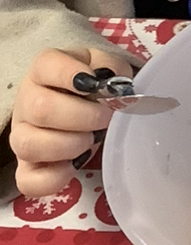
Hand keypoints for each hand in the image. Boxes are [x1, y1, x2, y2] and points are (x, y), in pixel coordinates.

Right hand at [9, 46, 125, 199]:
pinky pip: (27, 180)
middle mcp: (26, 101)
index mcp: (44, 70)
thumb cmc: (93, 86)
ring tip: (91, 141)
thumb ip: (112, 70)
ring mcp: (22, 136)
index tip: (95, 84)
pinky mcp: (26, 167)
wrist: (80, 107)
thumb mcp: (105, 67)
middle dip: (83, 117)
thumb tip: (114, 88)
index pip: (46, 64)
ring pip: (28, 145)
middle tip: (105, 119)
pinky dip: (54, 178)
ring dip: (68, 146)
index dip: (70, 74)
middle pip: (41, 109)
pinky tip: (75, 165)